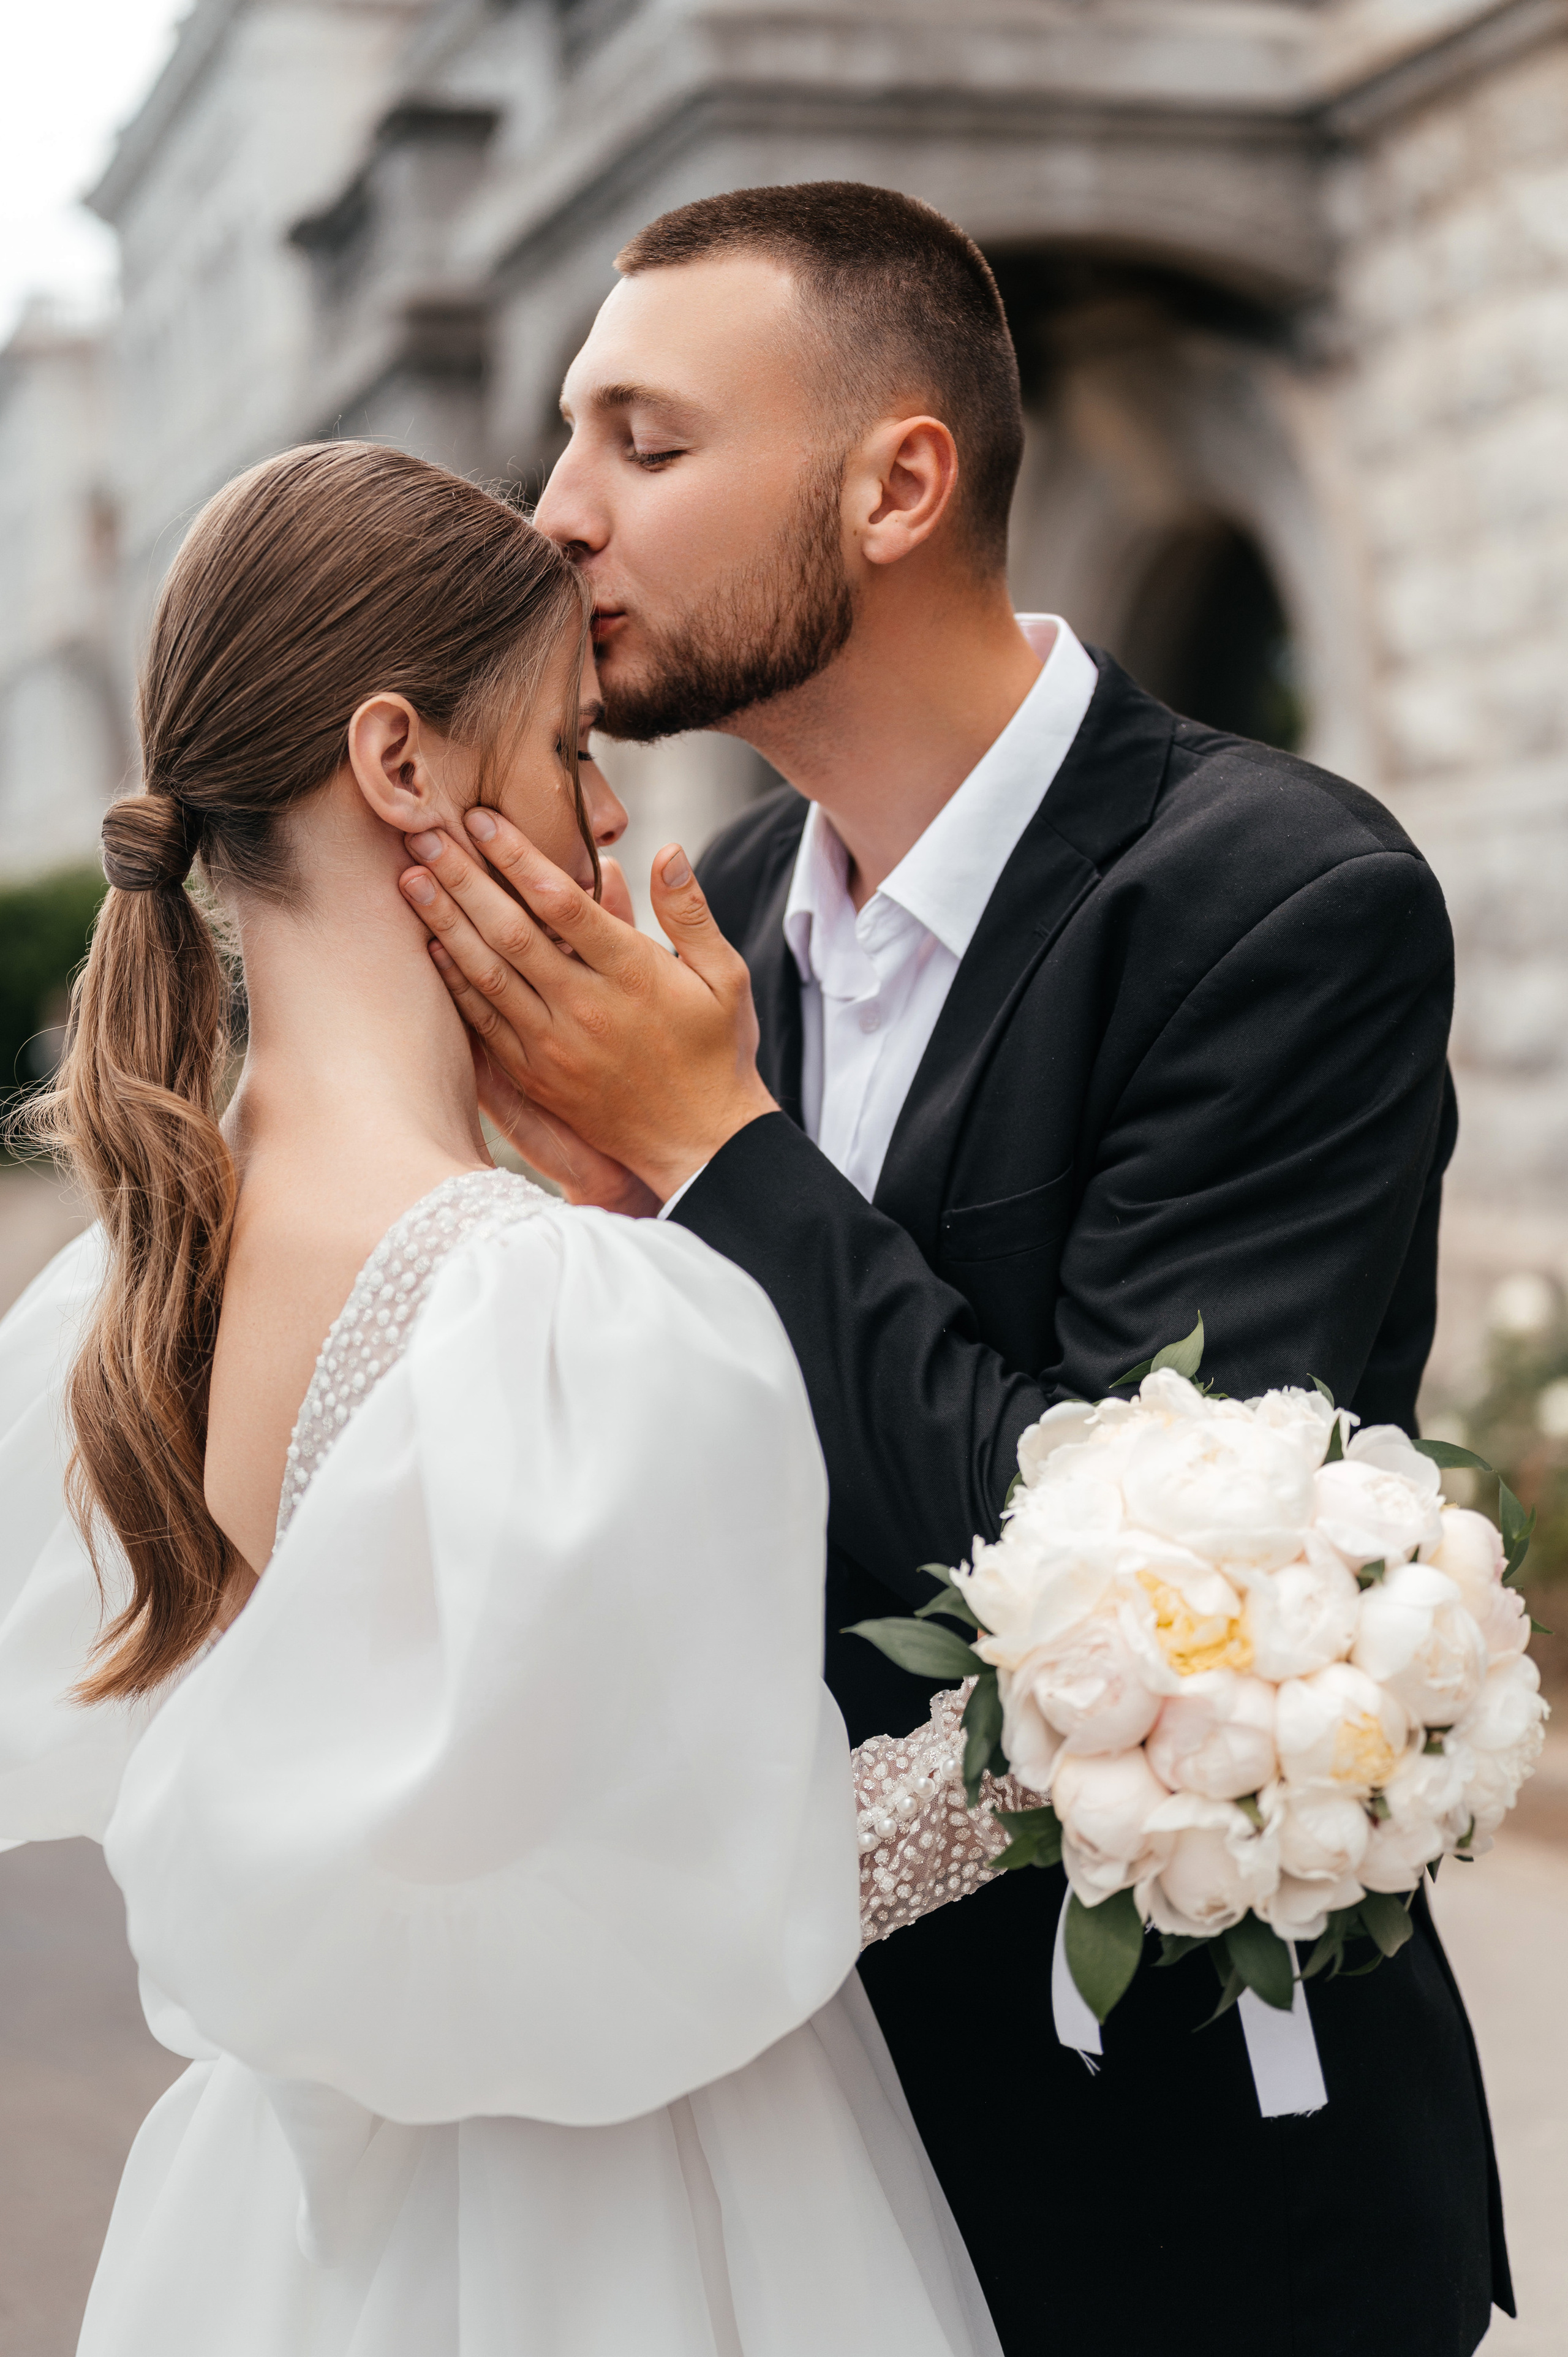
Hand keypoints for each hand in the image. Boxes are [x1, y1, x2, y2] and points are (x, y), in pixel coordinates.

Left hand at [399, 819, 777, 1201]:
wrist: (701, 1145)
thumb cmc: (717, 1052)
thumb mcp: (724, 977)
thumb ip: (690, 911)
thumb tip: (666, 849)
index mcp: (634, 974)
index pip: (563, 902)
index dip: (517, 856)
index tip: (482, 818)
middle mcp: (588, 1008)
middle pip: (510, 931)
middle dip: (462, 878)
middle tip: (423, 835)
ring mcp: (556, 1046)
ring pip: (488, 974)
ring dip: (445, 923)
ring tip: (410, 879)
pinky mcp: (538, 1077)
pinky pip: (485, 1023)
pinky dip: (456, 983)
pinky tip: (431, 948)